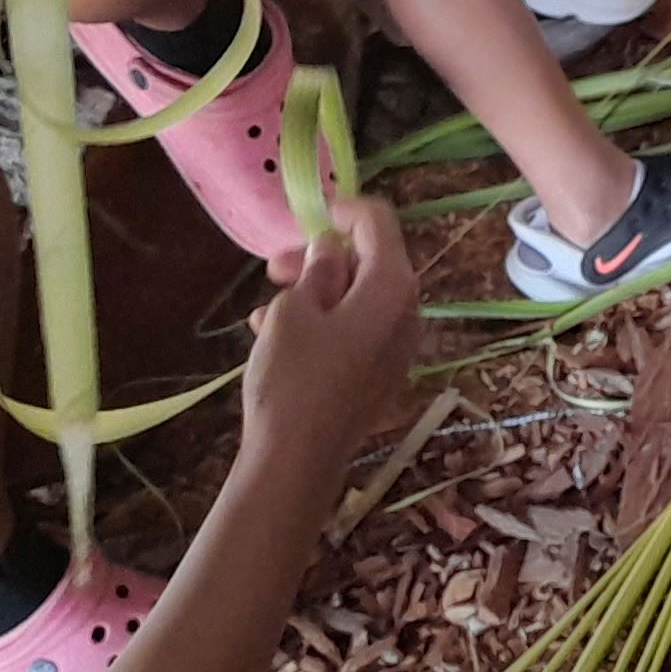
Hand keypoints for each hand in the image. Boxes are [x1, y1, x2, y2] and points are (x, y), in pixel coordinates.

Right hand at [241, 190, 420, 473]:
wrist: (296, 463)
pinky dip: (321, 324)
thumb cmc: (293, 377)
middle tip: (272, 267)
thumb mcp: (294, 310)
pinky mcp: (379, 378)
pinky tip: (273, 336)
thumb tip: (332, 250)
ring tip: (262, 309)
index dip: (344, 208)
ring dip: (312, 294)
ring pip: (356, 300)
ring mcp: (397, 350)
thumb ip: (318, 269)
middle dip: (319, 258)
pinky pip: (354, 333)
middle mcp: (407, 314)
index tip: (309, 212)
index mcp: (392, 287)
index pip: (379, 223)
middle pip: (368, 263)